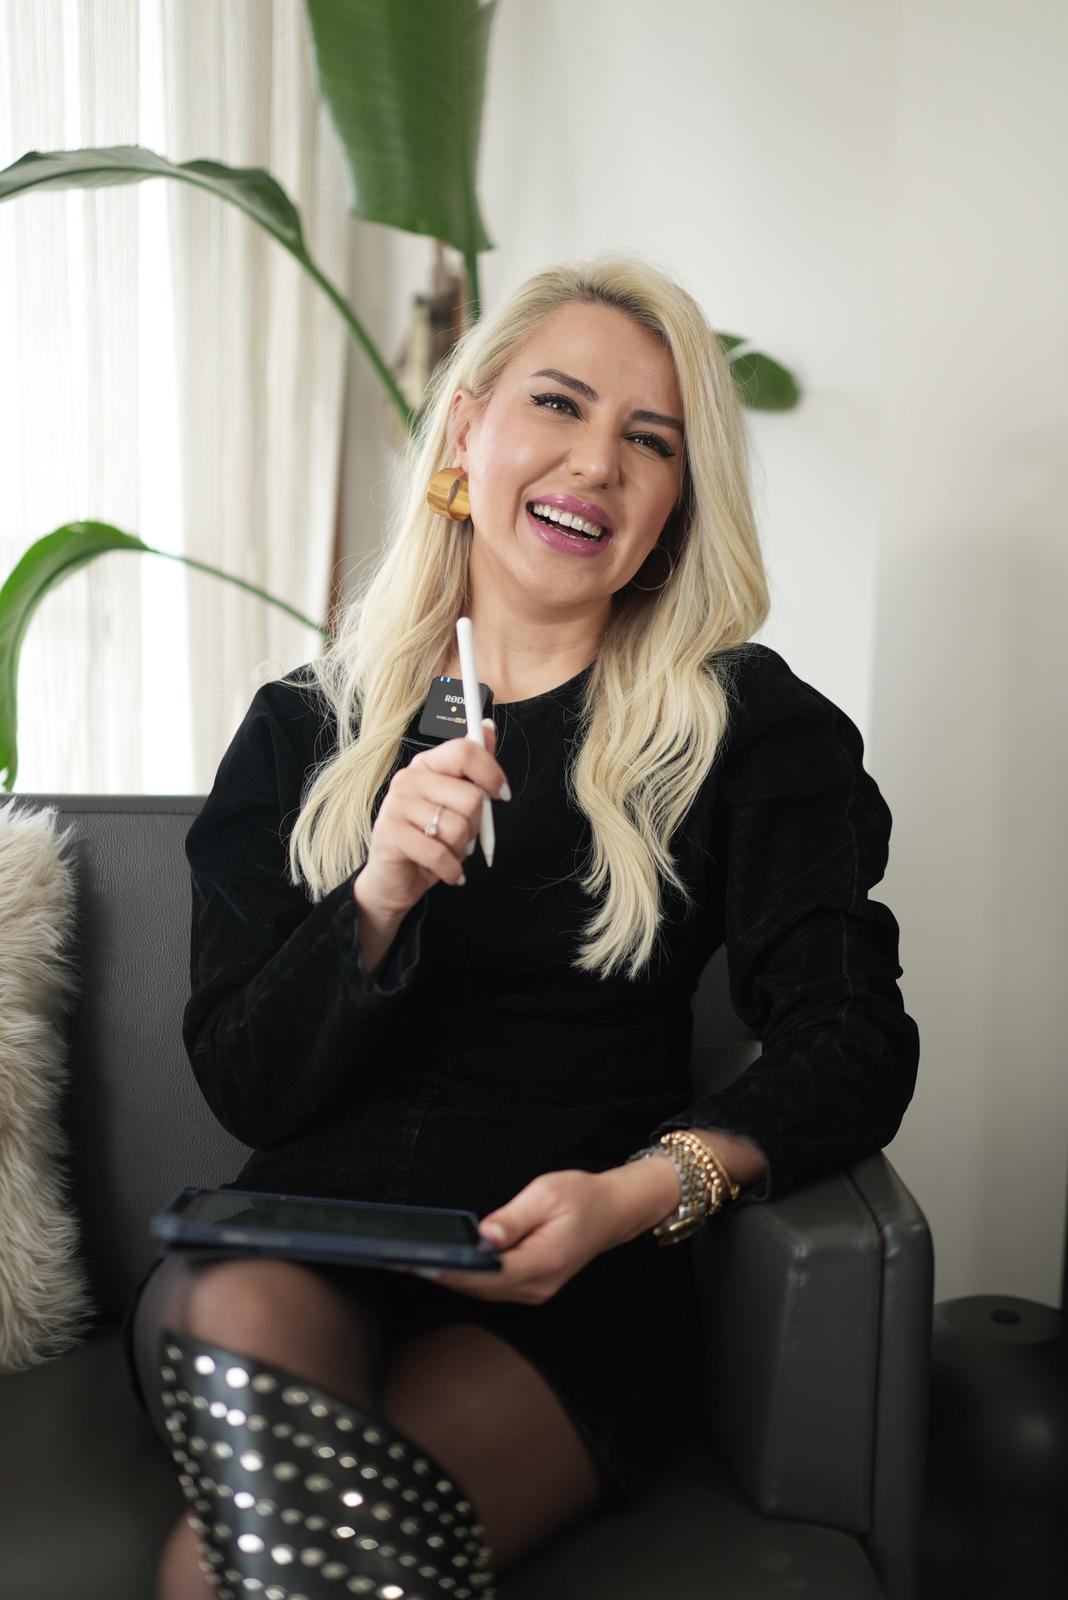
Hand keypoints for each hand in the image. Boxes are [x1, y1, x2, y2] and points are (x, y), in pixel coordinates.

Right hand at [355, 718, 509, 922]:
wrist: (394, 879)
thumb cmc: (429, 838)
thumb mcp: (455, 802)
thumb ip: (473, 767)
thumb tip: (488, 728)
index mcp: (427, 764)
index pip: (465, 751)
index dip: (491, 773)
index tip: (502, 794)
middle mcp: (409, 779)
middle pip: (470, 797)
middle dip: (476, 827)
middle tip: (462, 838)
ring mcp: (396, 805)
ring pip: (457, 828)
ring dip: (461, 851)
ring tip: (448, 852)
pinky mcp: (389, 834)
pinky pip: (439, 853)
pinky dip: (451, 870)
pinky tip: (449, 873)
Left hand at [411, 1170, 622, 1304]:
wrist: (613, 1211)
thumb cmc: (581, 1196)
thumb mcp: (545, 1194)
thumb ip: (512, 1218)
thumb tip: (483, 1237)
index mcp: (544, 1260)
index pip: (490, 1273)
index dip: (455, 1270)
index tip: (424, 1262)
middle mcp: (540, 1284)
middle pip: (483, 1287)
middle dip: (446, 1275)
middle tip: (407, 1260)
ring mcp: (537, 1290)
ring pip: (487, 1291)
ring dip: (455, 1279)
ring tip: (419, 1262)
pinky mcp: (533, 1286)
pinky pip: (496, 1288)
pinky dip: (472, 1278)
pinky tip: (450, 1264)